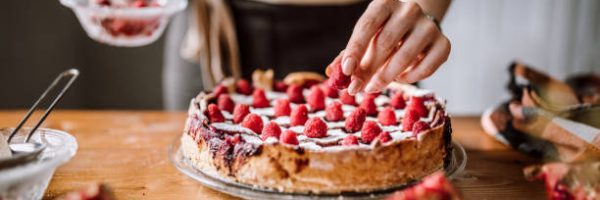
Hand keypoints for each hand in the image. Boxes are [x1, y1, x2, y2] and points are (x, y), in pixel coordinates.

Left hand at [331, 0, 450, 94]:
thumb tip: (332, 73)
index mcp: (385, 3)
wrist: (416, 26)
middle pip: (386, 42)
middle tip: (357, 88)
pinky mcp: (444, 43)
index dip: (355, 49)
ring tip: (375, 85)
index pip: (367, 25)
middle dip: (369, 69)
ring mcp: (428, 26)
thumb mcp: (365, 39)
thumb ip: (349, 55)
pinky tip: (401, 77)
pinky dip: (411, 78)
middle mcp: (409, 9)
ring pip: (405, 56)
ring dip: (387, 76)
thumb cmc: (383, 33)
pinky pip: (426, 67)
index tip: (346, 71)